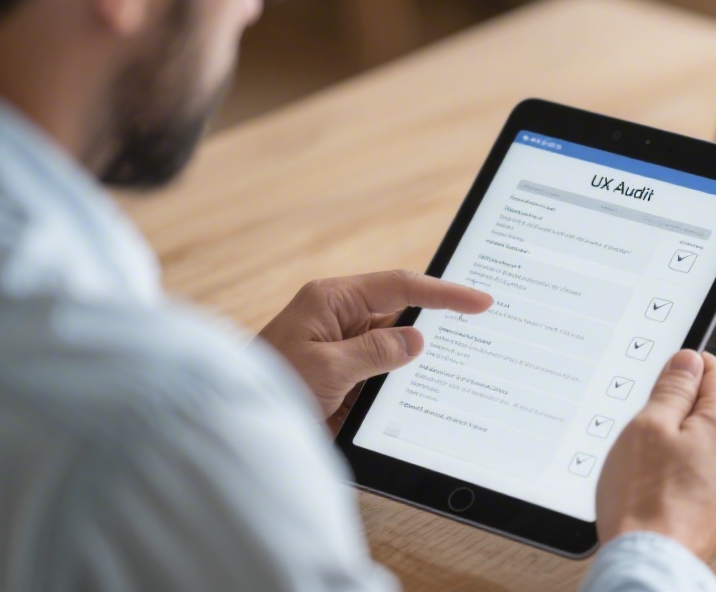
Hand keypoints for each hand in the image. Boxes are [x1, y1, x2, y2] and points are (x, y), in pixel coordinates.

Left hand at [258, 270, 492, 430]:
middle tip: (481, 332)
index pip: (400, 286)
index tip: (480, 301)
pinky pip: (383, 375)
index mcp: (332, 300)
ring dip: (416, 362)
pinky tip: (421, 397)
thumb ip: (375, 351)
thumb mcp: (326, 368)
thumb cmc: (268, 388)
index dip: (444, 293)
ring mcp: (342, 349)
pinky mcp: (343, 378)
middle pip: (401, 314)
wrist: (234, 429)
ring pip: (395, 348)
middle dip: (435, 325)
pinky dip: (400, 385)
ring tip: (456, 370)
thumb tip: (416, 340)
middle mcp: (339, 319)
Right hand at [595, 350, 715, 560]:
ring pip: (704, 443)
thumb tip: (689, 360)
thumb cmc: (644, 500)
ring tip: (644, 461)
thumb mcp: (648, 425)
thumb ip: (673, 388)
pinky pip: (700, 473)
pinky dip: (678, 470)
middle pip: (711, 409)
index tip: (663, 373)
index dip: (686, 366)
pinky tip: (652, 484)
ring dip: (676, 441)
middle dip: (677, 409)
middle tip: (643, 424)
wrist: (648, 562)